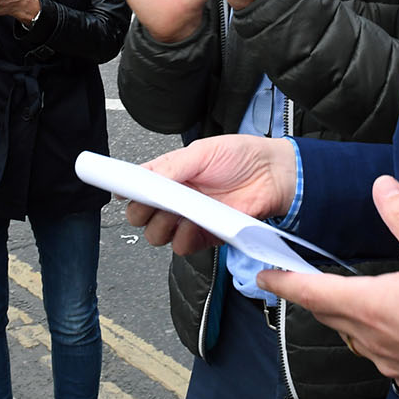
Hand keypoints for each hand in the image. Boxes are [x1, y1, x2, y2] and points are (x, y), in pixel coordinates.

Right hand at [124, 135, 296, 253]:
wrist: (274, 175)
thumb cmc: (242, 156)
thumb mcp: (202, 152)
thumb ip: (170, 166)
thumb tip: (142, 176)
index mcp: (171, 174)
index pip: (138, 186)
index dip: (128, 191)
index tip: (125, 192)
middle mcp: (176, 198)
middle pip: (142, 215)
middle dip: (141, 213)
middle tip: (153, 204)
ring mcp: (190, 218)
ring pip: (158, 235)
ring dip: (161, 228)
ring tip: (177, 215)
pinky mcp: (205, 235)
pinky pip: (183, 246)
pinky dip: (183, 240)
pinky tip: (193, 227)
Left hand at [258, 176, 398, 398]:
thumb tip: (381, 185)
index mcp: (369, 306)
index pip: (309, 291)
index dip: (281, 281)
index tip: (260, 275)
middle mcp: (370, 338)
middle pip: (325, 314)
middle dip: (308, 295)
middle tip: (295, 279)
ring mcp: (387, 361)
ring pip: (351, 335)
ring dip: (341, 315)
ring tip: (341, 296)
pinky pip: (377, 354)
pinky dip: (371, 335)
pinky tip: (389, 324)